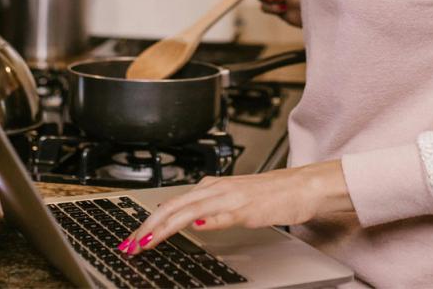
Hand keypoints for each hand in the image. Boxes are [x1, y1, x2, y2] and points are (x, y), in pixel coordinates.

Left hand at [116, 161, 353, 255]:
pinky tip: (192, 227)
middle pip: (172, 207)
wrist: (302, 187)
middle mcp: (216, 188)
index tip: (134, 239)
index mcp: (211, 187)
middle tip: (130, 244)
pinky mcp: (246, 207)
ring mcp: (230, 197)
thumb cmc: (272, 195)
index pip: (171, 205)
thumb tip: (191, 221)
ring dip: (165, 226)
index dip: (149, 222)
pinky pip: (221, 214)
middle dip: (147, 227)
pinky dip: (204, 220)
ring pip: (189, 209)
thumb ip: (212, 210)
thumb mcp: (234, 203)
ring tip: (147, 241)